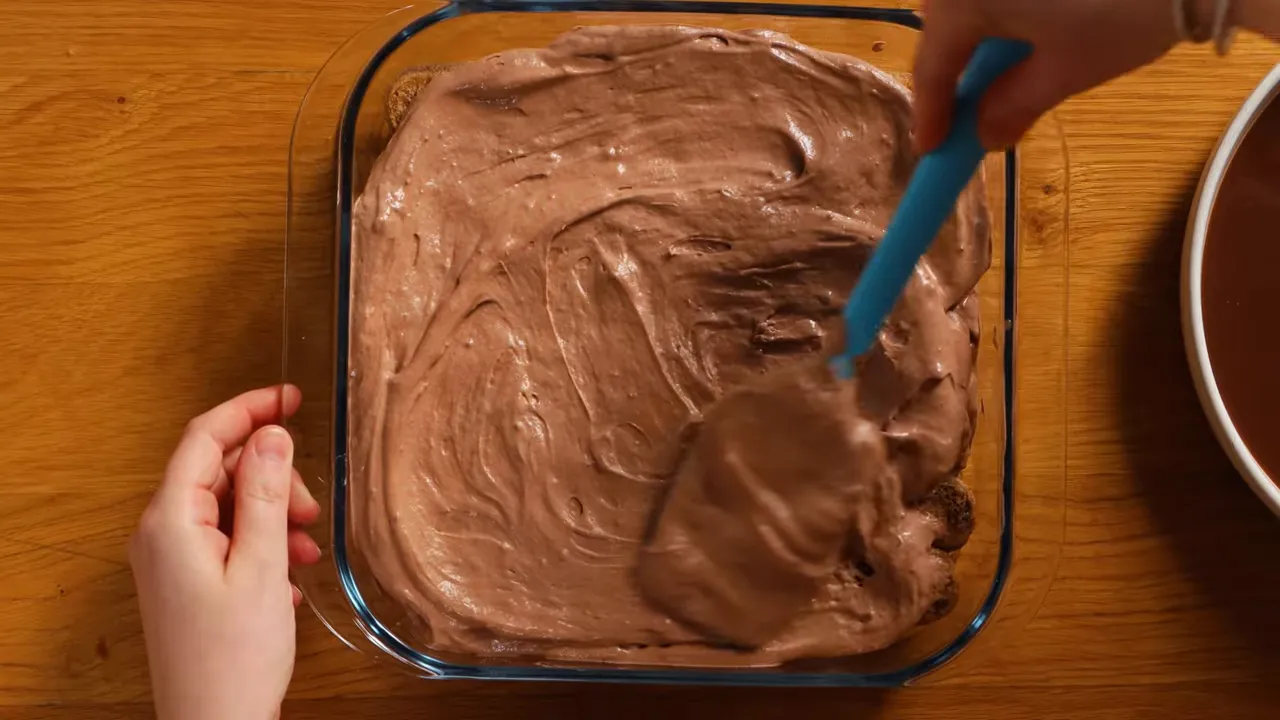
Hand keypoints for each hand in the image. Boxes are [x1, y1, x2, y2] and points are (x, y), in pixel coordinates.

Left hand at [130, 385, 322, 719]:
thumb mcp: (262, 567)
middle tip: (312, 505)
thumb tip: (270, 434)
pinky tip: (290, 576)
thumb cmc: (234, 658)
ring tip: (306, 549)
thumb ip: (264, 494)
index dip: (250, 409)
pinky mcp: (187, 583)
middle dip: (272, 478)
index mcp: (170, 522)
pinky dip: (264, 544)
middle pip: (219, 472)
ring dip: (274, 516)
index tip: (292, 396)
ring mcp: (171, 560)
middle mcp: (161, 534)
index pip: (204, 438)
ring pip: (229, 507)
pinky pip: (227, 539)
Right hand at [913, 0, 1185, 150]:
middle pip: (945, 24)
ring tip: (1002, 70)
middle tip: (967, 109)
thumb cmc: (1123, 14)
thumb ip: (1013, 106)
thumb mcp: (1065, 71)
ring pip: (968, 1)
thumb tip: (984, 136)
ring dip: (978, 36)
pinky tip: (1029, 28)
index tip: (930, 150)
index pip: (933, 65)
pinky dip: (1002, 10)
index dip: (931, 113)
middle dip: (953, 67)